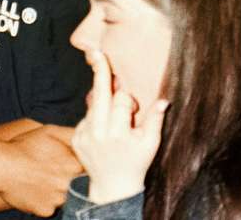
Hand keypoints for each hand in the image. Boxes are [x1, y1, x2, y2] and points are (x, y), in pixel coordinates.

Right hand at [0, 124, 81, 216]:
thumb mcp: (50, 131)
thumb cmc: (25, 146)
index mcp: (74, 165)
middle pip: (78, 185)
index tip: (72, 163)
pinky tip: (36, 189)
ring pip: (65, 197)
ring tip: (43, 178)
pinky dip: (46, 200)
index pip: (90, 170)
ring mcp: (58, 200)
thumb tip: (87, 136)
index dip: (81, 166)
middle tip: (52, 170)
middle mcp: (69, 185)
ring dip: (58, 190)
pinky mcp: (46, 211)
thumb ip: (73, 134)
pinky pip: (52, 207)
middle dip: (69, 178)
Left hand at [72, 51, 167, 204]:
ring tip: (113, 119)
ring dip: (103, 103)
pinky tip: (104, 129)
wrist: (113, 187)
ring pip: (94, 105)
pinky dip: (96, 117)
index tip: (134, 108)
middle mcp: (98, 133)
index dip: (129, 101)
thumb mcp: (151, 143)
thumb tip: (164, 100)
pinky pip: (87, 117)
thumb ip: (155, 120)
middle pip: (99, 94)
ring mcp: (84, 136)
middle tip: (97, 53)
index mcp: (118, 133)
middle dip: (100, 72)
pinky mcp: (76, 138)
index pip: (121, 100)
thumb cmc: (136, 162)